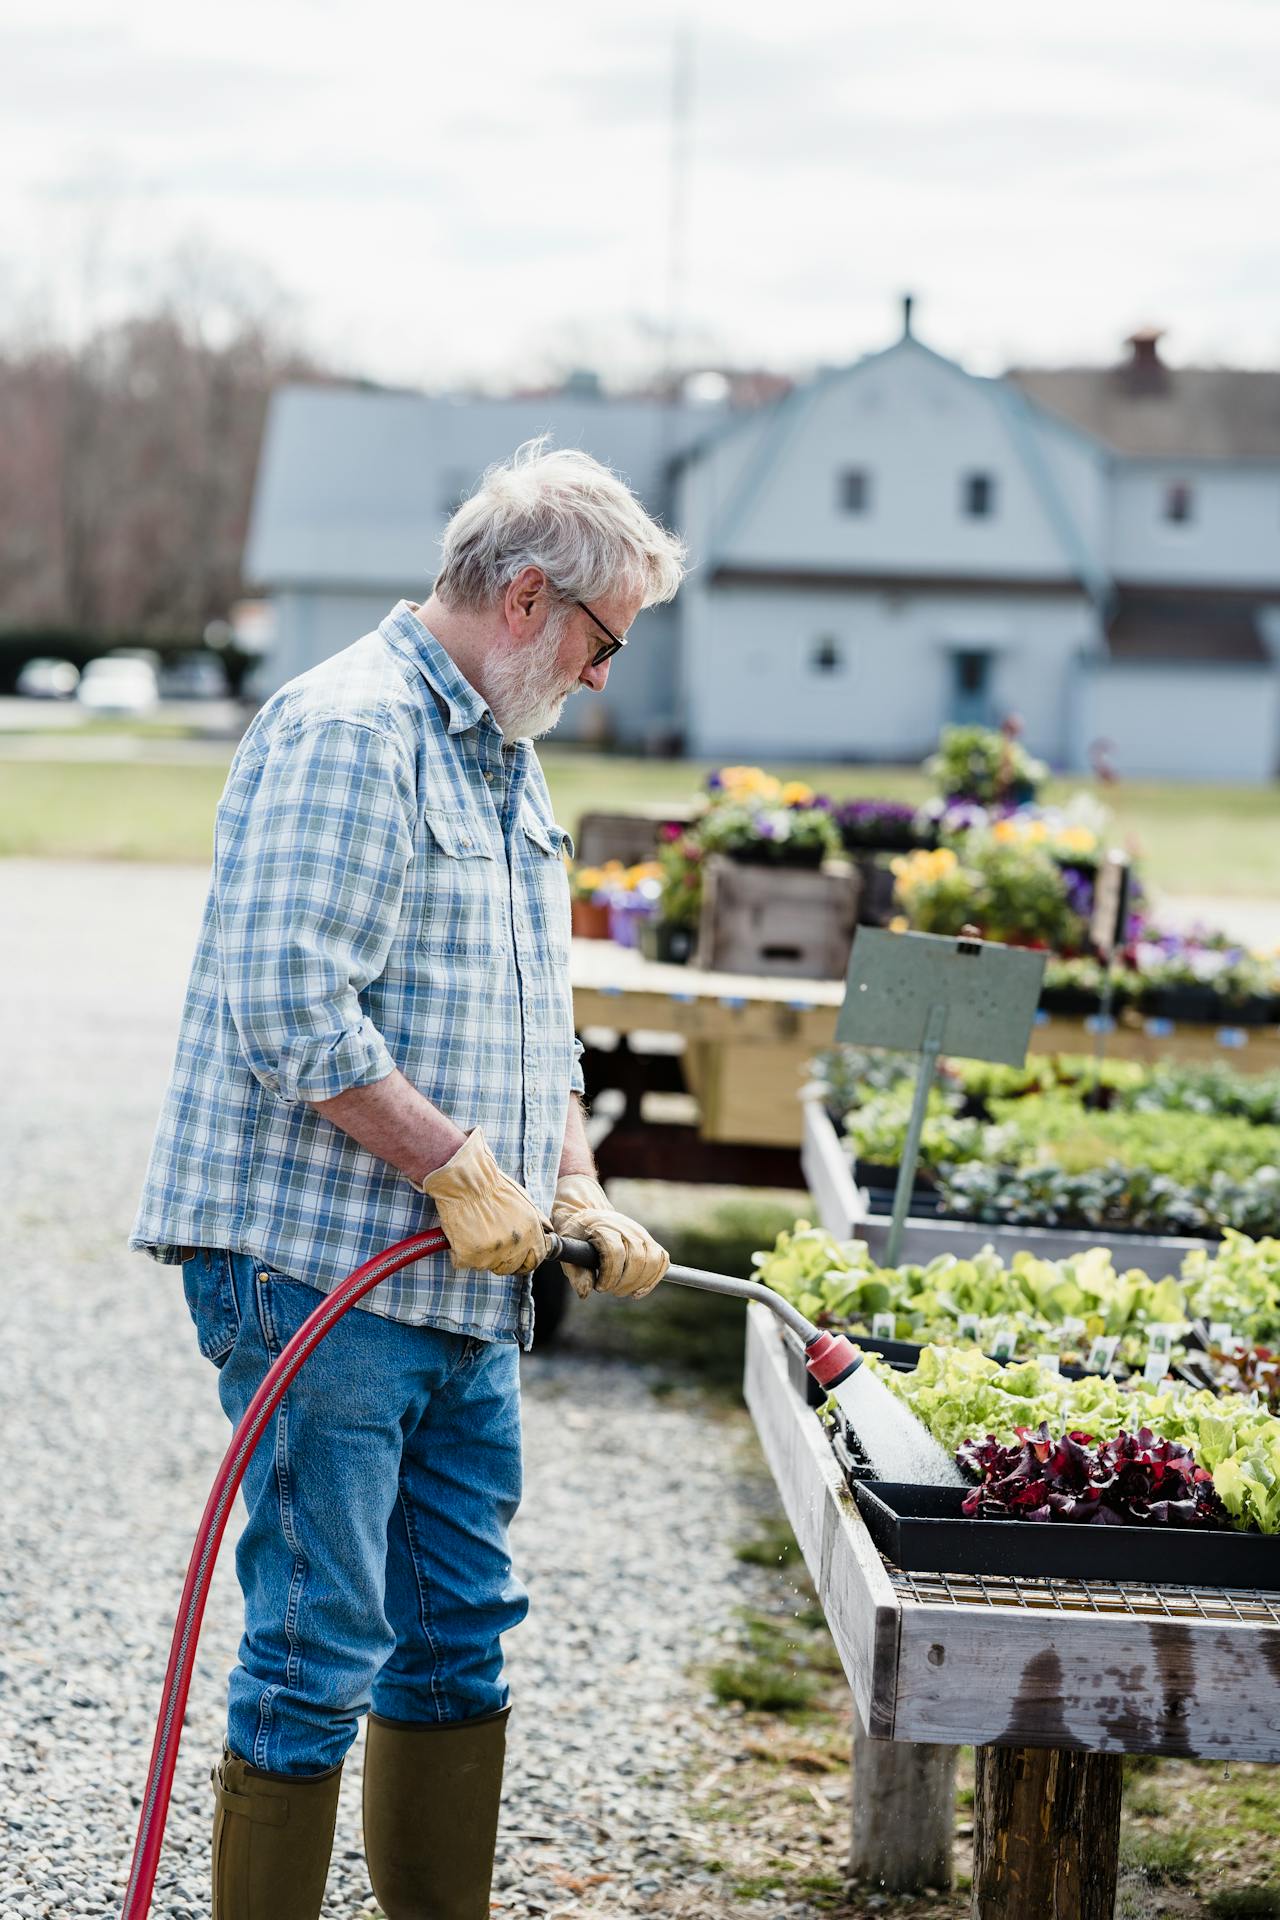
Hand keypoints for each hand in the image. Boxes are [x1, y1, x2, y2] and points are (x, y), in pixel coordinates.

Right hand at [417, 1130, 552, 1274]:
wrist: (465, 1181)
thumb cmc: (492, 1187)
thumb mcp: (524, 1200)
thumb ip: (536, 1219)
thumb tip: (548, 1231)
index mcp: (531, 1232)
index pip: (534, 1260)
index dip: (524, 1261)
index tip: (516, 1259)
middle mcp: (515, 1245)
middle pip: (510, 1267)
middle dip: (501, 1259)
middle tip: (488, 1241)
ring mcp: (492, 1253)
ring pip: (486, 1265)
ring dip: (480, 1254)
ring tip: (474, 1231)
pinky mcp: (470, 1256)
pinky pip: (464, 1262)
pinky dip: (461, 1252)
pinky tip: (461, 1234)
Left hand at [550, 1174, 668, 1300]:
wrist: (586, 1213)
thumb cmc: (575, 1234)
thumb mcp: (567, 1250)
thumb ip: (576, 1273)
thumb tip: (586, 1293)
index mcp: (603, 1227)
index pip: (615, 1253)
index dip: (610, 1276)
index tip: (600, 1287)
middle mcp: (626, 1227)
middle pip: (637, 1258)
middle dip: (625, 1282)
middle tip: (611, 1291)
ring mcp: (640, 1232)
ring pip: (653, 1260)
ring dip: (640, 1283)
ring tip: (624, 1291)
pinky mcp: (648, 1240)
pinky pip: (662, 1259)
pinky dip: (654, 1278)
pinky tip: (639, 1289)